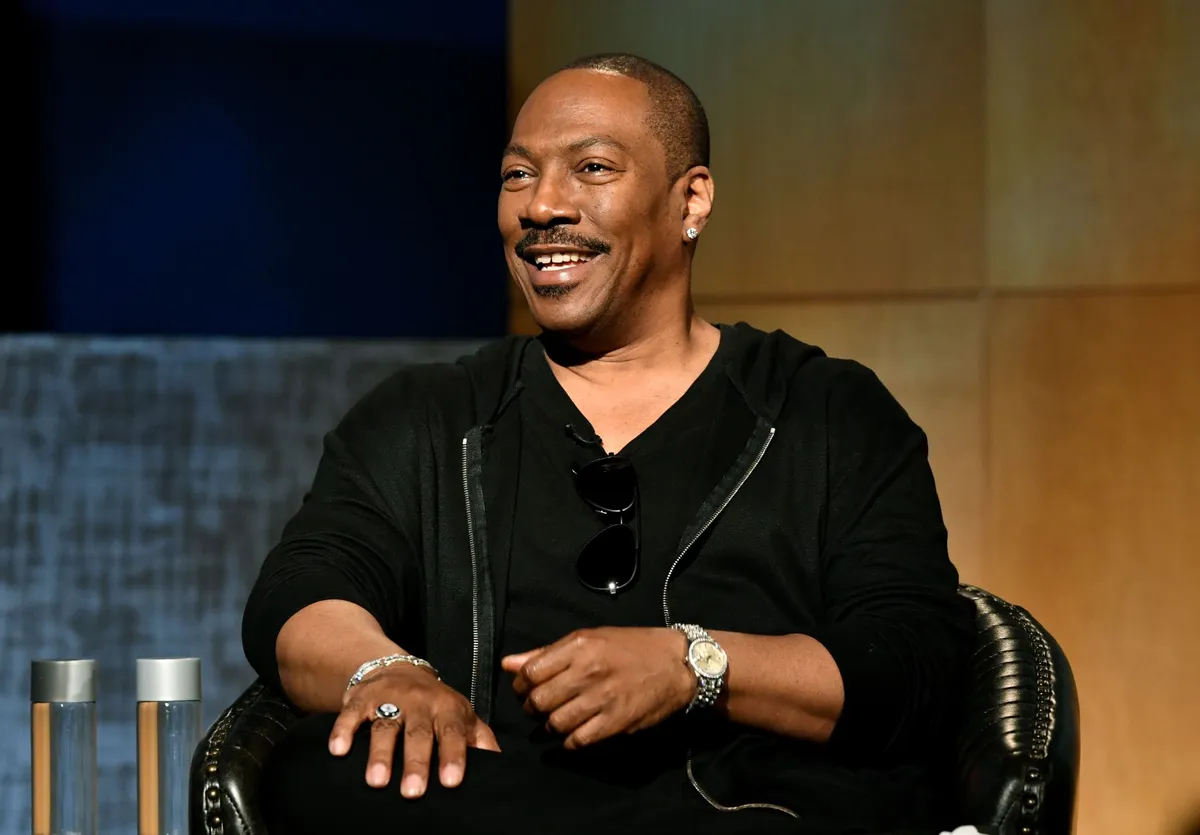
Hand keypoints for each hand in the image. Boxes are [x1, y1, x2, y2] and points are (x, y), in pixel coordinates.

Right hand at [328, 664, 499, 797]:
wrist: (397, 669)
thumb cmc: (435, 704)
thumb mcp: (462, 715)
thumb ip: (480, 739)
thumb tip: (501, 767)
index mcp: (448, 709)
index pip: (453, 733)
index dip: (453, 756)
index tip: (451, 782)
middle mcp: (419, 703)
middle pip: (418, 734)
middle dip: (416, 762)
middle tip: (413, 792)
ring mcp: (389, 700)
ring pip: (385, 727)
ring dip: (380, 754)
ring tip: (377, 782)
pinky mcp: (361, 699)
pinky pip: (351, 715)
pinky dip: (343, 731)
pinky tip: (338, 750)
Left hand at [500, 627, 694, 749]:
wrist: (676, 664)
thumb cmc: (631, 647)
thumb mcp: (590, 638)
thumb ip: (548, 653)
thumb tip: (508, 664)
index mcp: (579, 646)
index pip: (530, 672)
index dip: (521, 685)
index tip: (525, 689)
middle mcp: (587, 671)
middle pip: (539, 701)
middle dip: (532, 708)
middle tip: (538, 707)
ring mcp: (602, 699)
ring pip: (555, 723)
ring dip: (550, 726)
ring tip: (557, 720)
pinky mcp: (615, 723)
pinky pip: (578, 740)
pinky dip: (569, 741)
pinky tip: (574, 733)